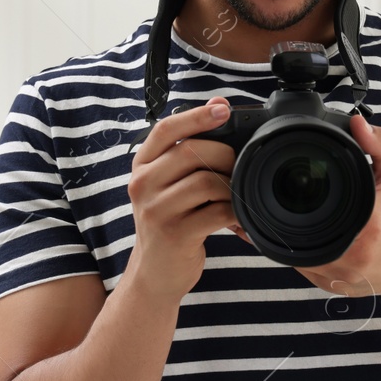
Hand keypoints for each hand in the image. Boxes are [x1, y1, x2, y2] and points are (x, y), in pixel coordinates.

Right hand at [126, 97, 237, 305]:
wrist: (153, 274)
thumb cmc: (168, 222)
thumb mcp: (165, 185)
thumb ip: (185, 151)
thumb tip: (219, 106)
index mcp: (141, 167)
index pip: (166, 130)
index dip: (196, 115)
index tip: (223, 109)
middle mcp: (143, 185)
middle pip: (192, 151)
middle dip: (225, 155)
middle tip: (238, 168)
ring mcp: (156, 210)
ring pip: (206, 181)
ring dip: (231, 186)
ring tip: (236, 195)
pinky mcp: (175, 234)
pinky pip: (217, 211)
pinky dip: (235, 212)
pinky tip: (237, 217)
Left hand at [231, 113, 380, 299]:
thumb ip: (380, 145)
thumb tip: (358, 123)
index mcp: (366, 225)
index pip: (314, 214)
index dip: (290, 203)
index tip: (279, 193)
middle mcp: (351, 255)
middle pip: (296, 235)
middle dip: (280, 218)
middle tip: (267, 202)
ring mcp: (339, 275)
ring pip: (294, 254)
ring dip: (280, 236)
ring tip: (266, 218)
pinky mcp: (331, 286)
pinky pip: (300, 268)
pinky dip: (292, 251)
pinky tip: (285, 236)